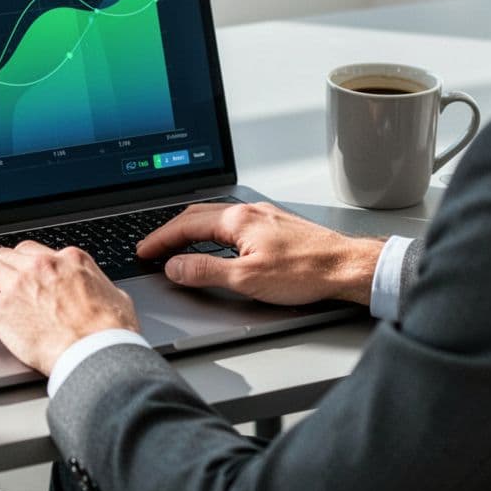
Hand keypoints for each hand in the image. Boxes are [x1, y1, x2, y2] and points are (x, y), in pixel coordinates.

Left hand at [0, 241, 138, 374]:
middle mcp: (41, 266)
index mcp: (69, 260)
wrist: (97, 353)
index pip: (35, 252)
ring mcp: (19, 285)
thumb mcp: (115, 297)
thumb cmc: (110, 332)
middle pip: (8, 256)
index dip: (23, 262)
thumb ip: (98, 287)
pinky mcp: (1, 310)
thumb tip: (100, 292)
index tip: (18, 271)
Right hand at [137, 202, 383, 306]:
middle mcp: (248, 212)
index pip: (185, 225)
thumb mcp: (247, 279)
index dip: (160, 240)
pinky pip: (232, 222)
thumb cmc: (306, 272)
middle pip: (197, 215)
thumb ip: (205, 271)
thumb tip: (174, 267)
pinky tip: (215, 241)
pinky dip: (211, 230)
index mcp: (237, 220)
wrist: (345, 267)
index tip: (144, 251)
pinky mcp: (275, 224)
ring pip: (215, 217)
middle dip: (170, 231)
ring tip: (176, 244)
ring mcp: (263, 216)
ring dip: (191, 229)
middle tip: (153, 248)